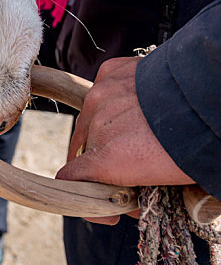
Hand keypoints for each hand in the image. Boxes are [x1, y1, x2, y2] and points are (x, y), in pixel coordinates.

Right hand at [55, 57, 193, 224]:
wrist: (212, 95)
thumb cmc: (196, 143)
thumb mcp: (166, 185)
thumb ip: (135, 195)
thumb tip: (127, 200)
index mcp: (106, 158)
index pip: (67, 179)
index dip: (83, 193)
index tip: (105, 202)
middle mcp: (96, 124)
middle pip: (84, 149)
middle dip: (104, 160)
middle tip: (132, 165)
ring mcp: (100, 95)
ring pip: (90, 119)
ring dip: (106, 129)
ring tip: (137, 130)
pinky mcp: (110, 72)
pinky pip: (101, 91)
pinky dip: (113, 100)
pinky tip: (135, 104)